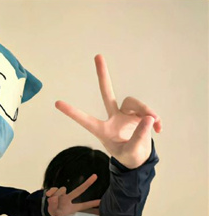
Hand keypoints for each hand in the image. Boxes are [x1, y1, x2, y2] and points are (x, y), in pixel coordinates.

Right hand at [47, 174, 100, 215]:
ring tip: (52, 202)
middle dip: (87, 183)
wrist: (48, 210)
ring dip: (56, 195)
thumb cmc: (56, 212)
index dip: (92, 203)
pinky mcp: (56, 190)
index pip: (83, 205)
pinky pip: (54, 189)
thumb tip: (53, 197)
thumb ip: (54, 205)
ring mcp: (63, 194)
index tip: (101, 201)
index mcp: (72, 207)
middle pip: (79, 190)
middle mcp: (69, 198)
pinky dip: (51, 192)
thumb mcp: (56, 213)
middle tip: (95, 176)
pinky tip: (48, 196)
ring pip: (62, 189)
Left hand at [55, 54, 161, 168]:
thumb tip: (149, 118)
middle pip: (106, 93)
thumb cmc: (129, 157)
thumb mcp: (131, 152)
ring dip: (145, 110)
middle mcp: (112, 119)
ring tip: (154, 122)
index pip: (85, 120)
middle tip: (98, 56)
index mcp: (102, 131)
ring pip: (133, 102)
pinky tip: (159, 129)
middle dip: (103, 75)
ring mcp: (125, 114)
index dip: (72, 112)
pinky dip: (155, 119)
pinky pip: (147, 110)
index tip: (57, 103)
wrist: (139, 159)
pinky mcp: (138, 114)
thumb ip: (139, 137)